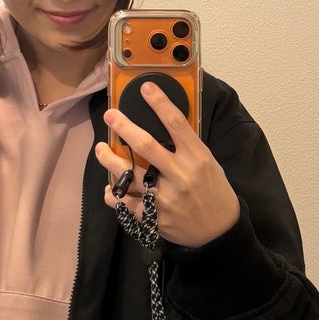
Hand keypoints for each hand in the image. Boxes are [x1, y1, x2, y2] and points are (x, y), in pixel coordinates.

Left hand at [96, 80, 239, 247]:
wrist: (218, 232)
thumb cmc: (213, 192)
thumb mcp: (209, 164)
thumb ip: (187, 148)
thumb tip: (163, 124)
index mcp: (197, 158)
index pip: (176, 123)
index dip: (160, 103)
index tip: (145, 88)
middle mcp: (180, 175)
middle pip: (147, 145)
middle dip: (125, 127)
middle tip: (110, 115)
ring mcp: (166, 197)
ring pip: (130, 174)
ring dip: (110, 160)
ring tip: (100, 149)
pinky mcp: (155, 217)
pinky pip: (126, 204)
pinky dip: (114, 195)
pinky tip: (109, 188)